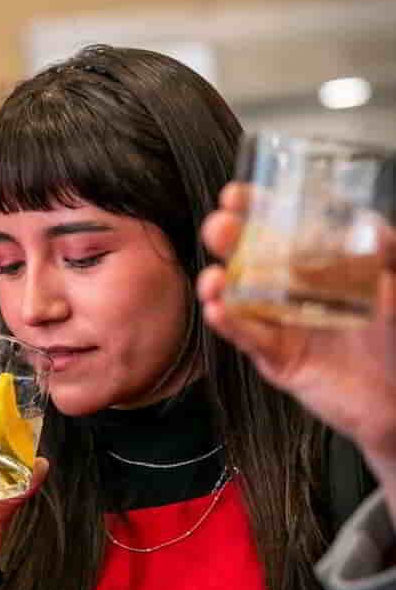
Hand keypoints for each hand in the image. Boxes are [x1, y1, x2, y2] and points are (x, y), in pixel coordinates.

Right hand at [197, 183, 395, 488]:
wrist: (395, 395)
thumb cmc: (393, 337)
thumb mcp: (393, 282)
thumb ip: (385, 251)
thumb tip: (369, 224)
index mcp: (314, 263)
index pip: (279, 227)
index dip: (255, 208)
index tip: (237, 195)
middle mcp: (291, 289)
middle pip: (250, 257)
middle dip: (228, 239)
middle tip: (219, 228)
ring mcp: (280, 323)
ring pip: (239, 299)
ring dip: (219, 285)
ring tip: (212, 279)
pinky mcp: (277, 358)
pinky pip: (249, 339)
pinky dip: (231, 324)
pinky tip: (218, 310)